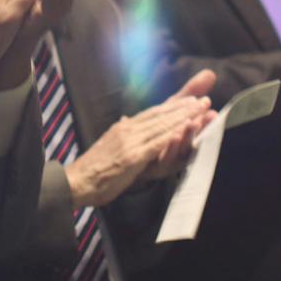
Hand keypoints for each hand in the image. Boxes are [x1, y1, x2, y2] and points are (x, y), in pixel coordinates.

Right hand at [66, 71, 218, 207]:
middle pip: (160, 115)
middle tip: (204, 100)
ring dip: (183, 117)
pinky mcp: (132, 157)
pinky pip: (156, 144)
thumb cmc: (93, 168)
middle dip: (184, 107)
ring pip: (161, 126)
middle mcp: (127, 129)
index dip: (173, 106)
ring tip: (201, 110)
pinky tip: (185, 130)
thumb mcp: (108, 145)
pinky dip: (172, 135)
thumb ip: (120, 133)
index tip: (190, 99)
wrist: (76, 182)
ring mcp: (130, 142)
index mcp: (123, 127)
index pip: (152, 113)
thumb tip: (125, 120)